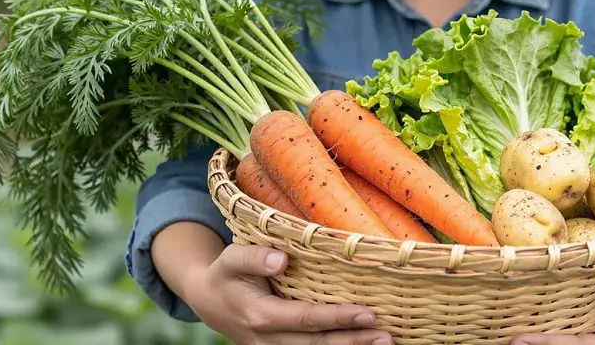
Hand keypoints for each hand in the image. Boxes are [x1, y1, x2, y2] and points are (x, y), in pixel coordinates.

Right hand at [184, 244, 393, 344]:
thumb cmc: (225, 275)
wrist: (208, 302)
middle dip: (354, 342)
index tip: (367, 313)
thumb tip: (281, 259)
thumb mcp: (230, 258)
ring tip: (384, 343)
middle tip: (386, 337)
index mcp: (260, 316)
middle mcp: (269, 340)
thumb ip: (253, 257)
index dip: (337, 318)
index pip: (306, 319)